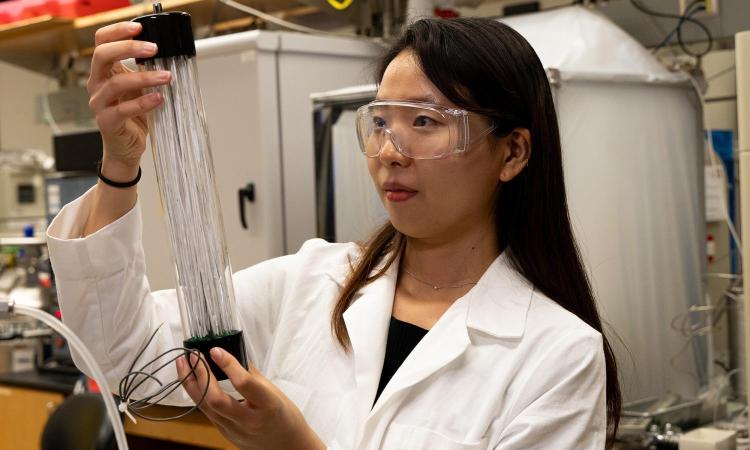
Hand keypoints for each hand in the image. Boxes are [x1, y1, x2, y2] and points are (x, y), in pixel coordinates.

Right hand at [87, 21, 171, 176]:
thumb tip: (167, 56)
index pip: (101, 42)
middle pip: (102, 55)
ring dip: (144, 77)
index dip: (117, 31)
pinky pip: (123, 110)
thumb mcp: (140, 88)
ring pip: (116, 83)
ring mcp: (99, 103)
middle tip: (154, 48)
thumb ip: (145, 71)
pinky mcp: (107, 121)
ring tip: (166, 77)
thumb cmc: (133, 116)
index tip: (139, 27)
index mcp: (104, 71)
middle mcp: (97, 84)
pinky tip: (158, 98)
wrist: (127, 147)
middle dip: (128, 48)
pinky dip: (143, 102)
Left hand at [176, 348, 325, 449]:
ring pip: (205, 406)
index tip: (215, 350)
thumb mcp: (274, 392)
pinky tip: (193, 381)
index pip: (244, 384)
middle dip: (200, 375)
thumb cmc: (285, 416)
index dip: (228, 365)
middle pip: (216, 399)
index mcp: (267, 406)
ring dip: (191, 384)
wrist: (287, 445)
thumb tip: (234, 353)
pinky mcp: (225, 434)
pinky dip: (198, 394)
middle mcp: (248, 420)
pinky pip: (207, 412)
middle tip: (192, 355)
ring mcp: (234, 430)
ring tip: (183, 364)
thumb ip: (252, 374)